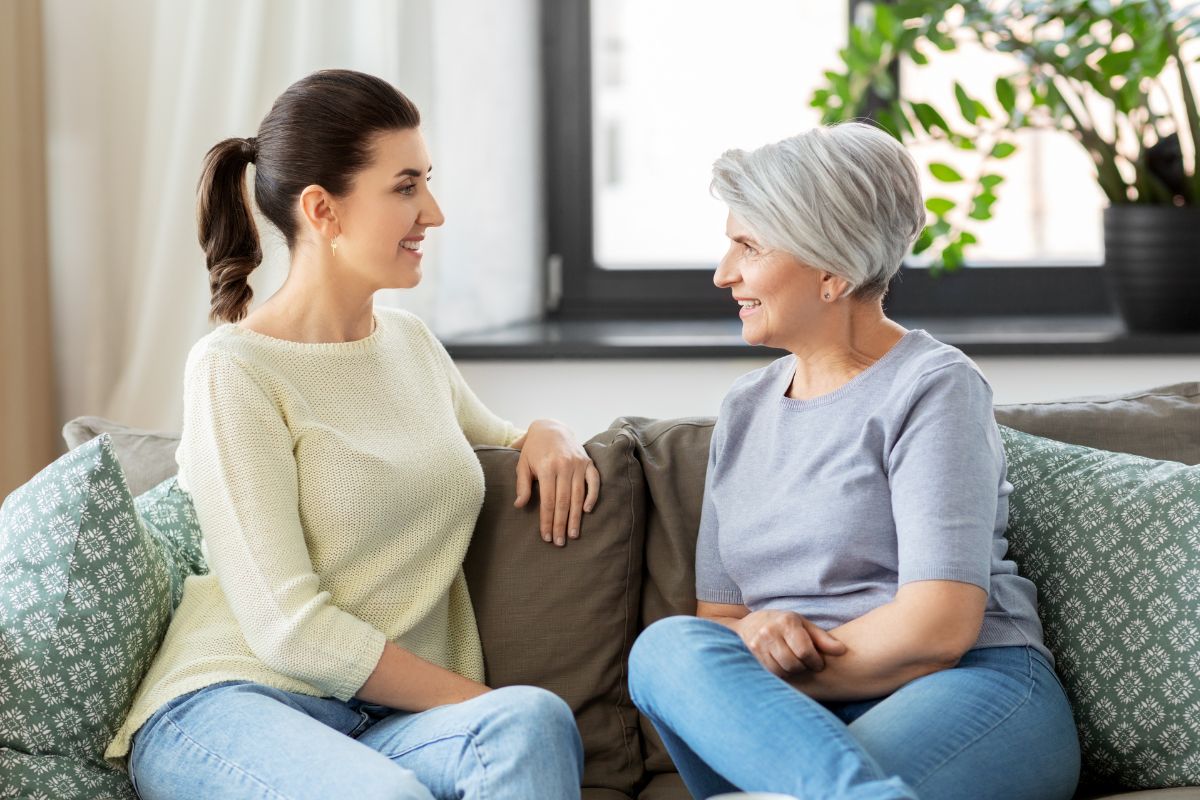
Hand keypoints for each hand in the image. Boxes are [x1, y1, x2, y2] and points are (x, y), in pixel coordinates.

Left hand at [513, 420, 599, 545]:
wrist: (551, 427)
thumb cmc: (534, 449)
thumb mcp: (522, 464)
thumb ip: (522, 485)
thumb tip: (519, 505)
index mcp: (547, 467)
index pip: (548, 501)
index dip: (547, 520)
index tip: (547, 536)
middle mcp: (564, 466)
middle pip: (563, 502)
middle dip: (561, 524)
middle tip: (560, 542)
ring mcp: (578, 464)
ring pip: (578, 496)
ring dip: (576, 517)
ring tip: (573, 534)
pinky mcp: (588, 462)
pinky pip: (594, 482)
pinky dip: (592, 496)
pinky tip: (587, 511)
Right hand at [733, 609, 846, 676]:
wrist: (749, 624)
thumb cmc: (783, 624)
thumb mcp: (804, 625)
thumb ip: (823, 639)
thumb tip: (842, 651)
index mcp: (787, 622)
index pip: (805, 651)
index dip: (815, 662)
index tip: (819, 664)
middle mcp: (770, 632)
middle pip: (793, 664)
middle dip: (804, 668)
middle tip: (808, 666)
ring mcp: (758, 644)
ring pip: (781, 671)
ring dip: (792, 673)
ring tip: (796, 665)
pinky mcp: (752, 655)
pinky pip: (771, 673)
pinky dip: (781, 674)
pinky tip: (784, 667)